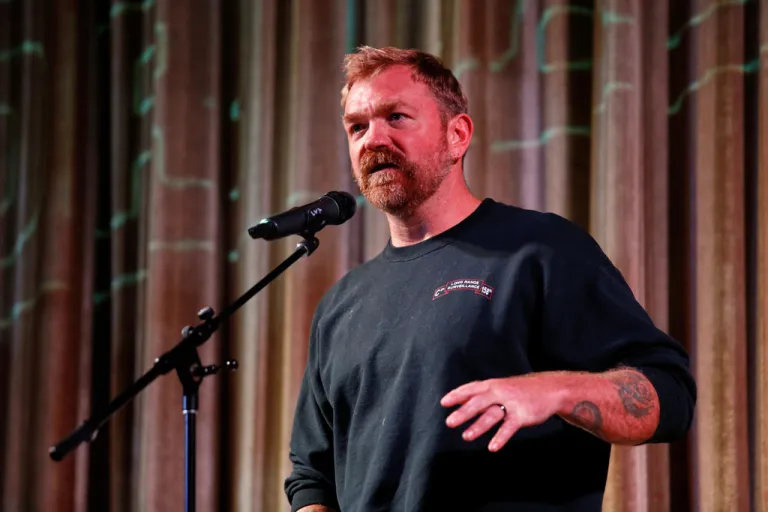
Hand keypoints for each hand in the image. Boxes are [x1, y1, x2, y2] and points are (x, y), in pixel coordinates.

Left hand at [440, 373, 565, 451]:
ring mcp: (511, 403)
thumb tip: (459, 399)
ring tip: (466, 437)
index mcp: (492, 385)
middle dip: (463, 412)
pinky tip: (492, 447)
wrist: (550, 389)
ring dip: (478, 426)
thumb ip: (481, 393)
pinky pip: (509, 427)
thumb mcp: (500, 386)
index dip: (457, 395)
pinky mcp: (522, 415)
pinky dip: (500, 437)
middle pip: (478, 402)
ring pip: (492, 415)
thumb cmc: (520, 389)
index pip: (471, 388)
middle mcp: (500, 392)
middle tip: (449, 422)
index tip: (443, 403)